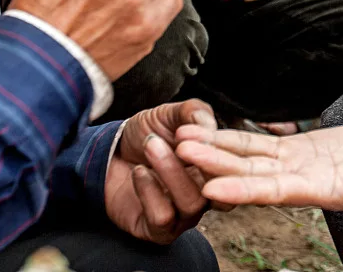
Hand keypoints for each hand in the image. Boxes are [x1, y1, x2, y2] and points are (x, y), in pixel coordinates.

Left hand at [105, 100, 217, 243]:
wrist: (109, 153)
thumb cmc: (146, 135)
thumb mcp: (169, 115)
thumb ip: (193, 112)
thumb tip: (207, 124)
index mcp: (215, 169)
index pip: (233, 169)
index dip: (221, 151)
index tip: (202, 130)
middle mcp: (205, 195)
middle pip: (220, 189)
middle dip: (204, 163)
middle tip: (182, 140)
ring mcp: (183, 215)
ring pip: (192, 203)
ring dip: (170, 171)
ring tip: (151, 145)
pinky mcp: (158, 231)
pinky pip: (163, 217)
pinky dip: (150, 191)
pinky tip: (139, 171)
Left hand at [175, 123, 342, 233]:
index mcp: (323, 193)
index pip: (275, 192)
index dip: (243, 189)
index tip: (210, 188)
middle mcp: (302, 181)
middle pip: (250, 173)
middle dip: (214, 163)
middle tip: (177, 150)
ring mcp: (298, 165)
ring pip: (249, 156)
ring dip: (215, 147)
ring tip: (180, 135)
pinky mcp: (300, 148)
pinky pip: (261, 142)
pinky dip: (234, 136)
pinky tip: (209, 129)